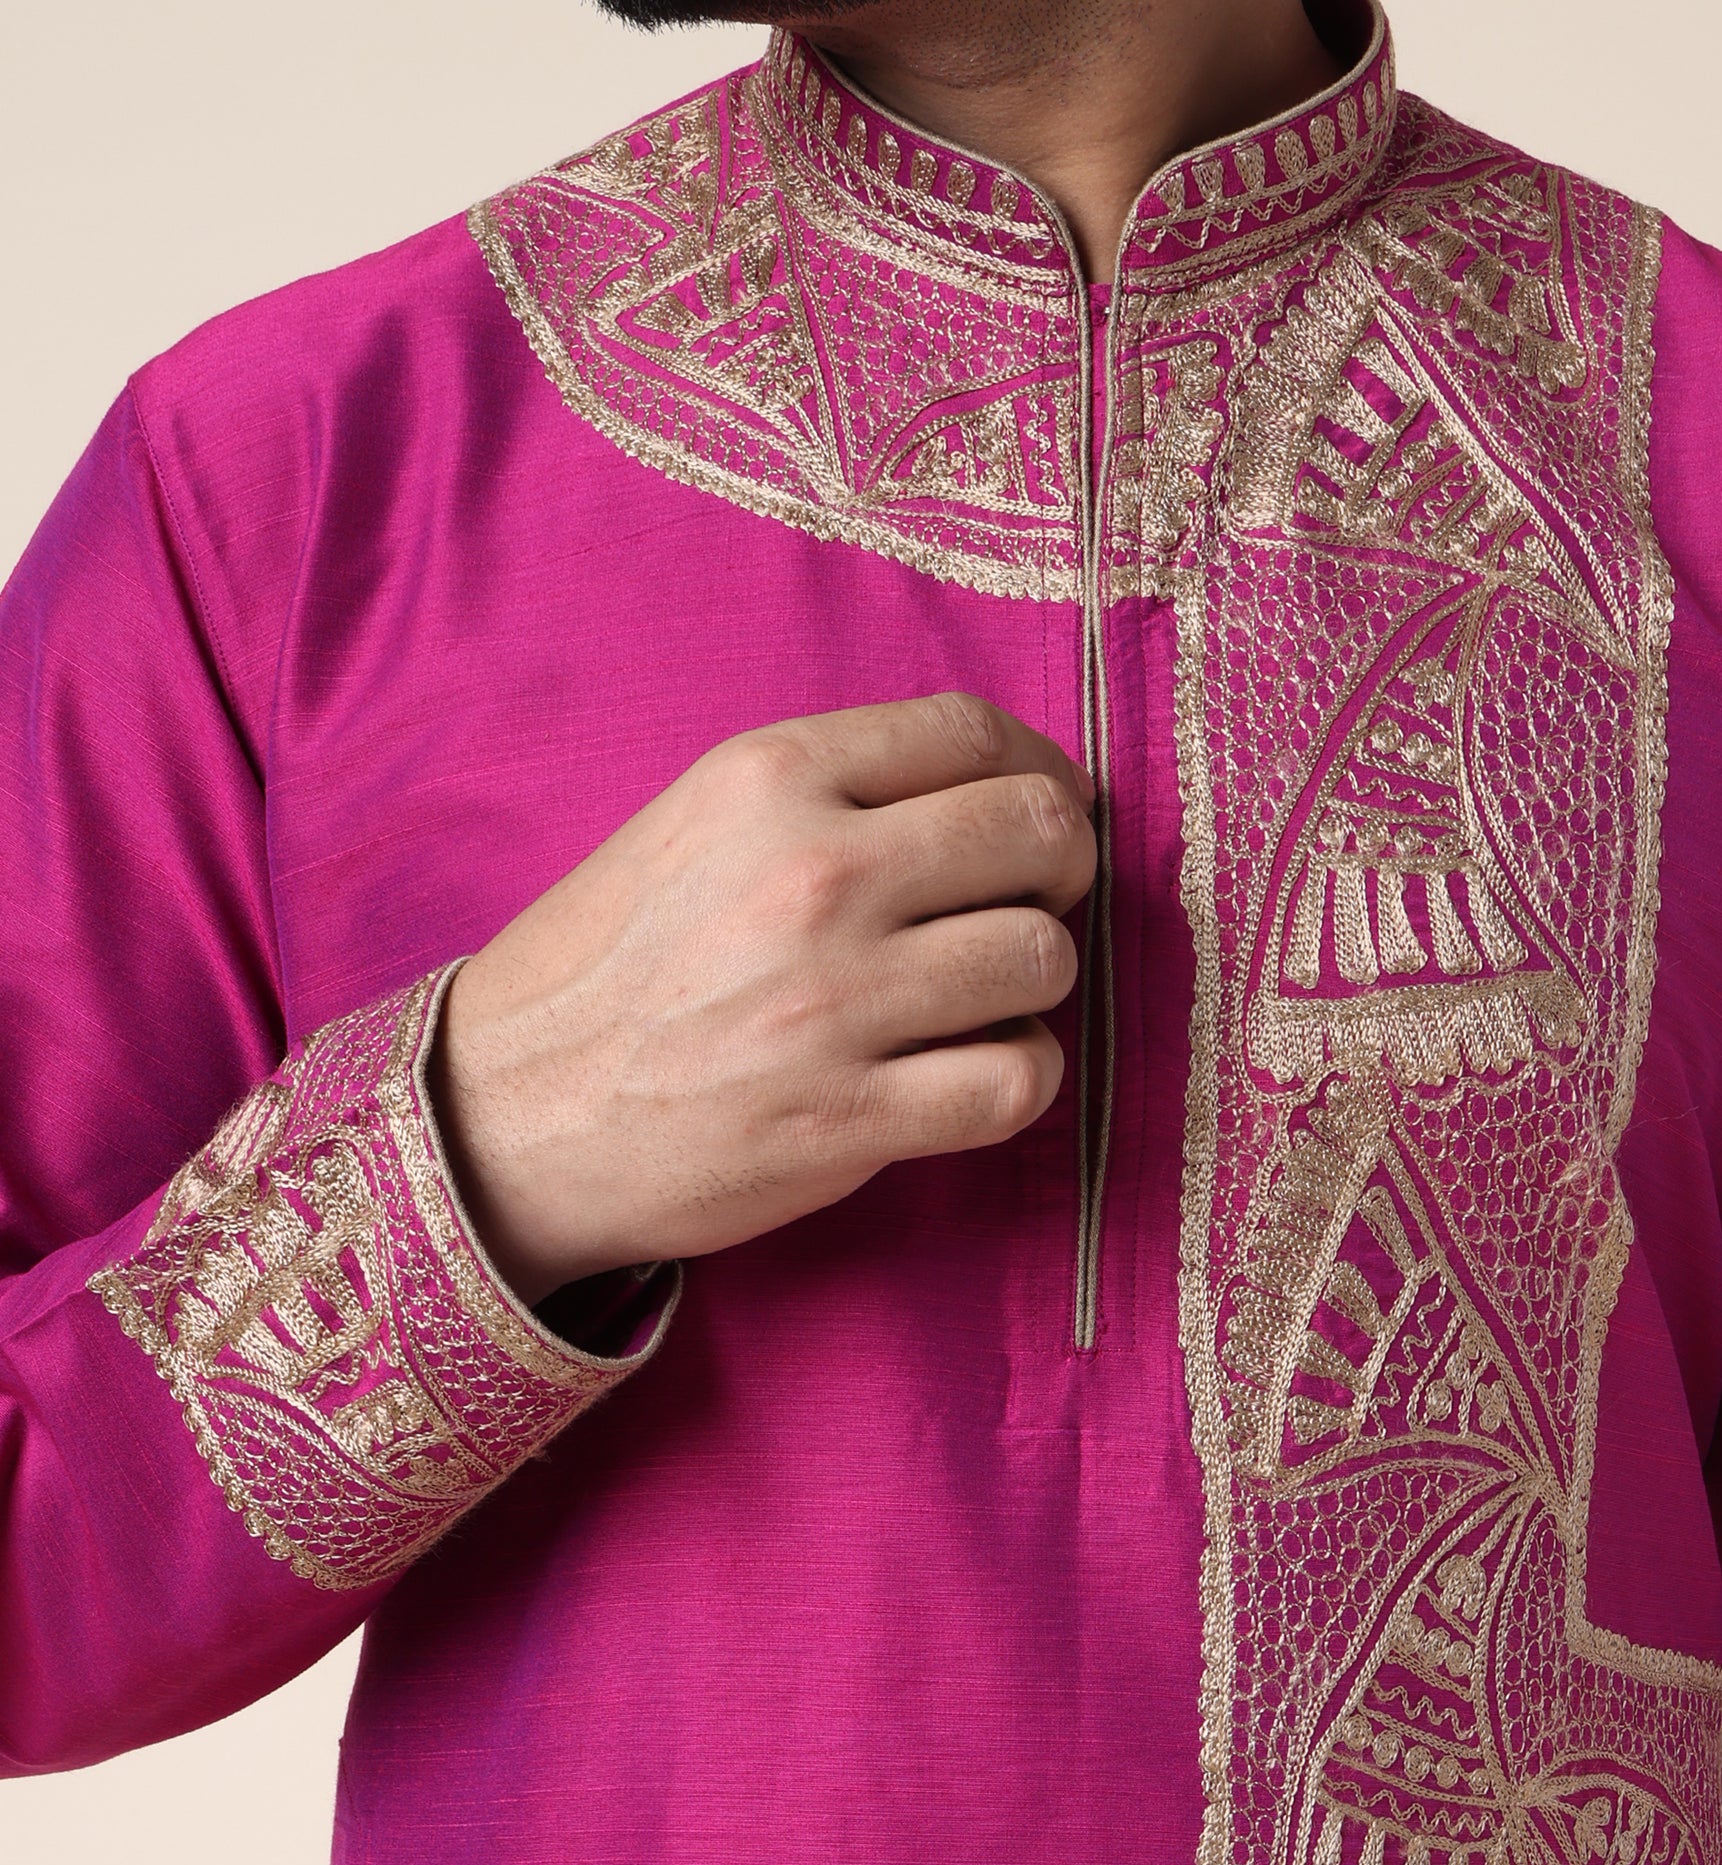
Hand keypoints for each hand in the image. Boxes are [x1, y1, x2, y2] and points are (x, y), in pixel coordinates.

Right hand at [430, 693, 1096, 1304]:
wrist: (506, 1115)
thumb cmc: (608, 972)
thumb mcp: (696, 826)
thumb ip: (830, 795)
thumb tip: (991, 791)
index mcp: (771, 779)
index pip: (976, 734)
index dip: (1041, 772)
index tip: (1044, 814)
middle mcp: (813, 876)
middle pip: (1037, 834)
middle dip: (1059, 873)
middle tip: (1026, 910)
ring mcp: (835, 1001)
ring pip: (1042, 959)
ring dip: (1033, 986)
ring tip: (978, 1004)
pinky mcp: (848, 1117)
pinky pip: (1018, 1080)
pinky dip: (1017, 1079)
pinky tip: (968, 1076)